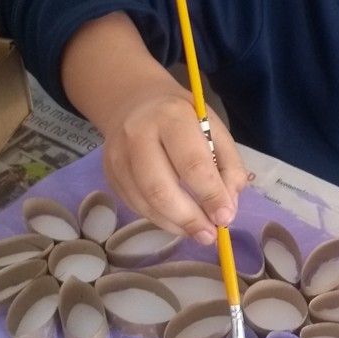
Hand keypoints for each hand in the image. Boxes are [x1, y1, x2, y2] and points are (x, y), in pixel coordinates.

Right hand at [100, 85, 248, 243]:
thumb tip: (227, 209)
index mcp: (172, 117)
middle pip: (160, 189)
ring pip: (146, 203)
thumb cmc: (184, 119)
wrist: (136, 103)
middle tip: (210, 234)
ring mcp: (118, 156)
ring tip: (198, 232)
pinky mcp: (109, 174)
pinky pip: (136, 206)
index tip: (225, 217)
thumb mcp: (215, 130)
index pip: (191, 163)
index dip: (210, 195)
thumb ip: (228, 167)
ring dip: (176, 224)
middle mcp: (138, 134)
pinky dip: (161, 220)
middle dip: (189, 218)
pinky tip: (179, 221)